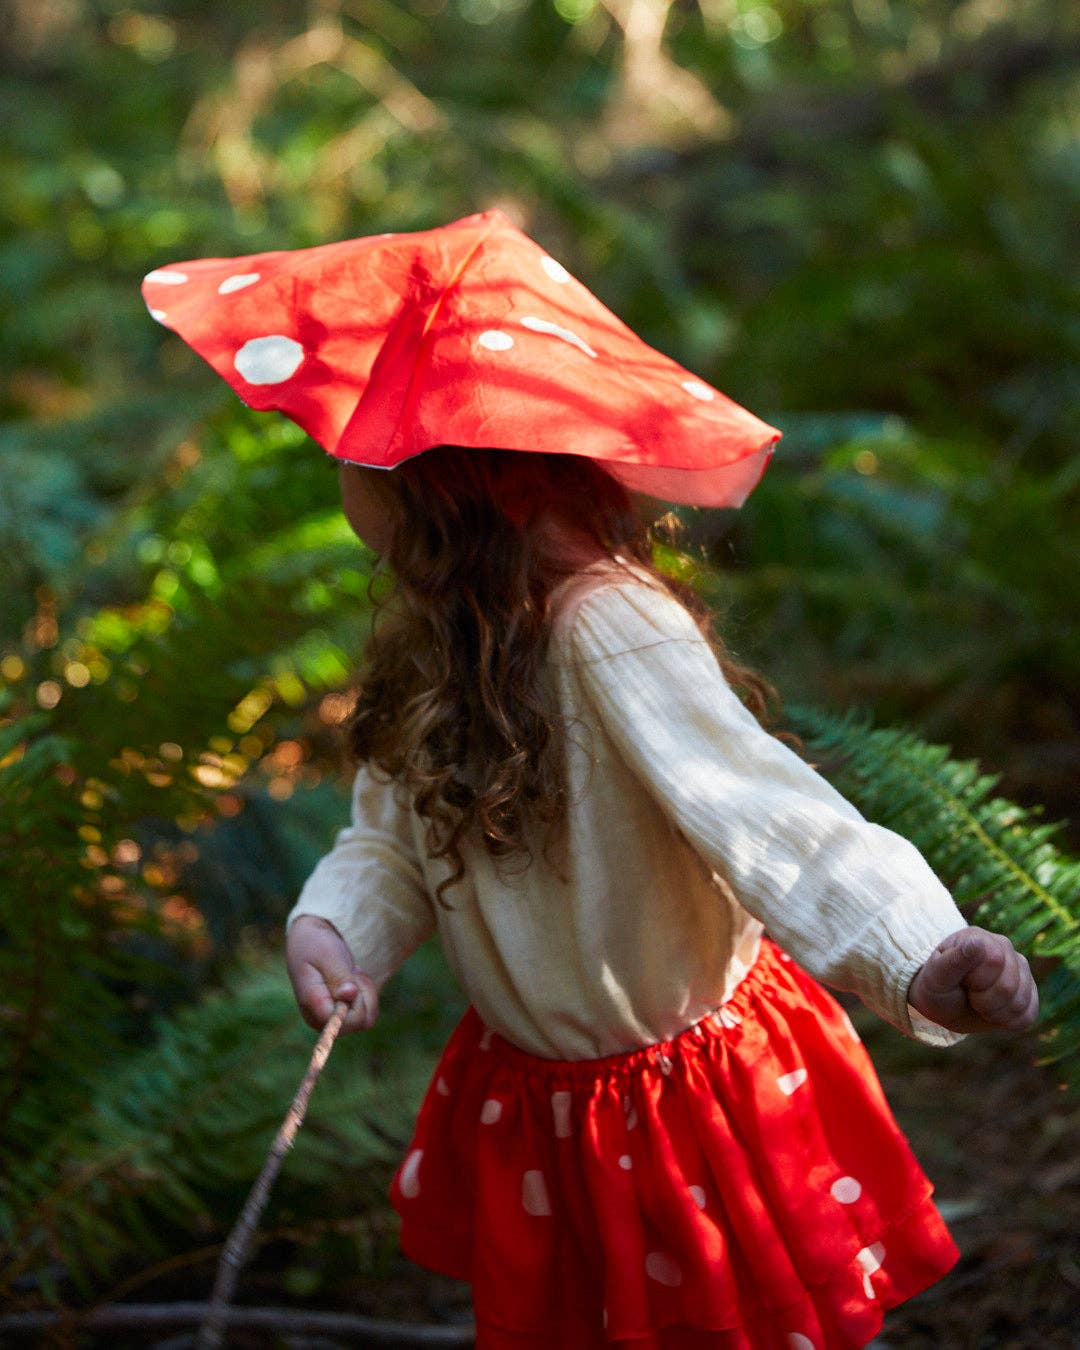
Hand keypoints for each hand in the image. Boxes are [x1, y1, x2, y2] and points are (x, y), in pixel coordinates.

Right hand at [286, 915, 378, 1032]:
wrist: (309, 942)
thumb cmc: (316, 946)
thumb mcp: (328, 955)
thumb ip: (338, 977)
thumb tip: (349, 996)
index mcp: (312, 1005)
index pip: (345, 1021)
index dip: (357, 1001)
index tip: (350, 977)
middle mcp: (320, 1020)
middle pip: (360, 1022)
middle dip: (364, 994)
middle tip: (351, 972)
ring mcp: (330, 1021)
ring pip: (367, 1019)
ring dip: (366, 993)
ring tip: (351, 974)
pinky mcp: (340, 1018)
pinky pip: (367, 1014)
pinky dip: (366, 995)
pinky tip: (353, 980)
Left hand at [907, 926, 1037, 1034]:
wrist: (943, 1006)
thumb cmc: (936, 987)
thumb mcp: (936, 976)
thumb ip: (956, 959)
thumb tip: (978, 941)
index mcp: (980, 938)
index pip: (995, 961)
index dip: (977, 982)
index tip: (961, 981)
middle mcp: (1005, 949)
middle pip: (1008, 986)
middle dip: (984, 1001)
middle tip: (969, 996)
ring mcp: (1020, 969)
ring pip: (1020, 1002)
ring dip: (995, 1013)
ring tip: (979, 1004)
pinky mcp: (1029, 991)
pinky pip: (1029, 1014)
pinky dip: (1008, 1022)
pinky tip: (993, 1013)